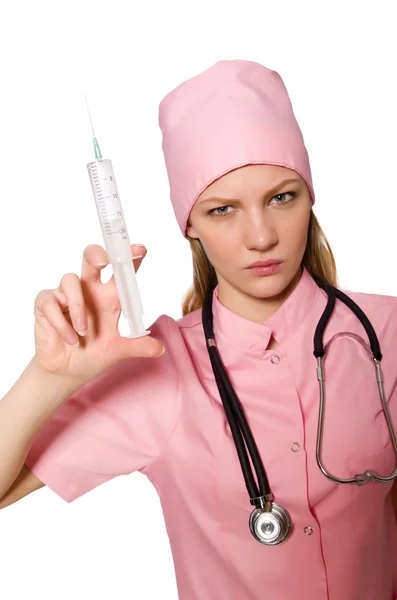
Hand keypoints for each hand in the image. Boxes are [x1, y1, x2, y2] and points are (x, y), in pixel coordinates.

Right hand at [32, 243, 164, 386]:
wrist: (69, 373)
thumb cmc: (94, 355)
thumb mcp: (119, 351)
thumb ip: (137, 346)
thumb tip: (160, 349)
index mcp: (109, 297)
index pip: (121, 272)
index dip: (129, 257)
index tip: (141, 249)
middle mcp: (89, 290)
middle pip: (91, 258)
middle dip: (97, 253)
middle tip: (104, 261)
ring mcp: (66, 295)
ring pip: (70, 279)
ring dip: (77, 308)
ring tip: (83, 333)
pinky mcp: (47, 304)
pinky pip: (50, 301)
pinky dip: (61, 323)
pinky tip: (70, 339)